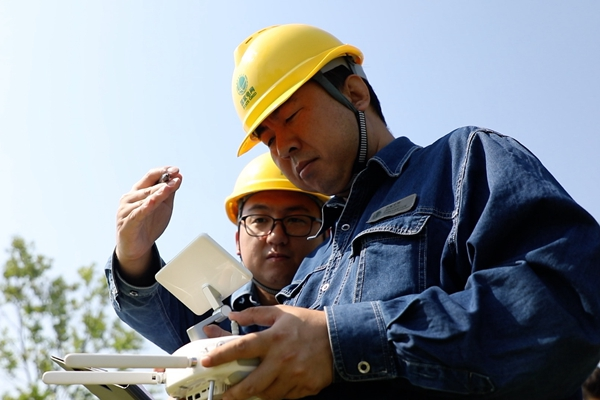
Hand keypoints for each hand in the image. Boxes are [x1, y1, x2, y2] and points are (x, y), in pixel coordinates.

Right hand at [115, 167, 181, 278]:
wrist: (137, 247)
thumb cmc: (149, 224)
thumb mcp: (163, 207)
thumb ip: (169, 192)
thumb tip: (178, 177)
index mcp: (138, 192)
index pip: (150, 177)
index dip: (163, 171)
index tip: (176, 170)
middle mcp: (129, 198)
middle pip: (149, 187)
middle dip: (164, 182)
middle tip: (176, 178)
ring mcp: (126, 210)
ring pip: (145, 199)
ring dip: (159, 193)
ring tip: (170, 187)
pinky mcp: (127, 223)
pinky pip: (139, 213)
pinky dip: (147, 206)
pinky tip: (153, 201)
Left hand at [202, 305, 332, 399]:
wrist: (340, 338)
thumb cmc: (309, 325)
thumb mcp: (282, 313)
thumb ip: (255, 314)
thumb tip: (234, 316)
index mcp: (274, 338)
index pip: (241, 348)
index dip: (220, 355)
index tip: (206, 361)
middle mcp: (282, 359)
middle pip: (251, 383)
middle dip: (233, 393)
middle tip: (223, 395)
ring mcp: (294, 377)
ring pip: (267, 394)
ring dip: (255, 394)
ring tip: (248, 391)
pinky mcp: (304, 388)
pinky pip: (284, 397)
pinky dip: (275, 394)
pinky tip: (272, 387)